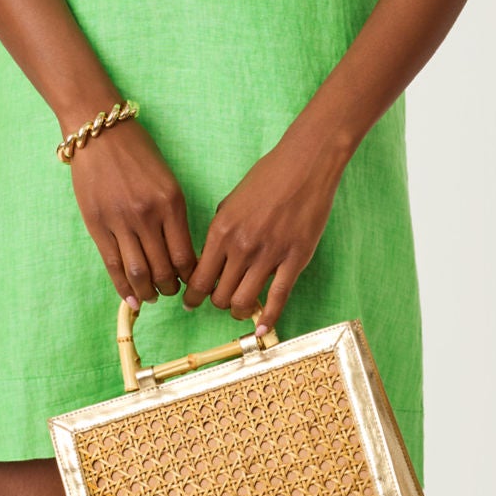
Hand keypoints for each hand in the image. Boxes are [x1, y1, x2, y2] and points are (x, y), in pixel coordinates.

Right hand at [67, 118, 197, 309]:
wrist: (100, 133)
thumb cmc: (138, 152)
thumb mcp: (167, 180)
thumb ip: (173, 215)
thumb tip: (180, 254)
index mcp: (171, 202)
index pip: (185, 255)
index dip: (190, 276)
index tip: (190, 282)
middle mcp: (147, 215)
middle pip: (163, 269)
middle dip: (169, 287)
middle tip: (170, 291)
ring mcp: (120, 221)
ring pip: (138, 272)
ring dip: (148, 291)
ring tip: (152, 296)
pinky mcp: (97, 225)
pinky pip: (113, 265)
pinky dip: (123, 287)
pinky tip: (131, 298)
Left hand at [182, 130, 347, 333]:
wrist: (304, 164)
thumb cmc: (267, 177)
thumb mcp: (231, 201)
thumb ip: (220, 231)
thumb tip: (212, 260)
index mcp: (221, 230)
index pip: (199, 278)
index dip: (193, 297)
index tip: (191, 303)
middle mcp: (241, 246)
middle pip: (220, 296)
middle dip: (217, 303)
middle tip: (221, 301)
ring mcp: (268, 255)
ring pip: (244, 302)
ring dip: (239, 311)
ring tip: (241, 308)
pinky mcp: (294, 260)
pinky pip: (278, 299)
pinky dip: (268, 320)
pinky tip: (263, 330)